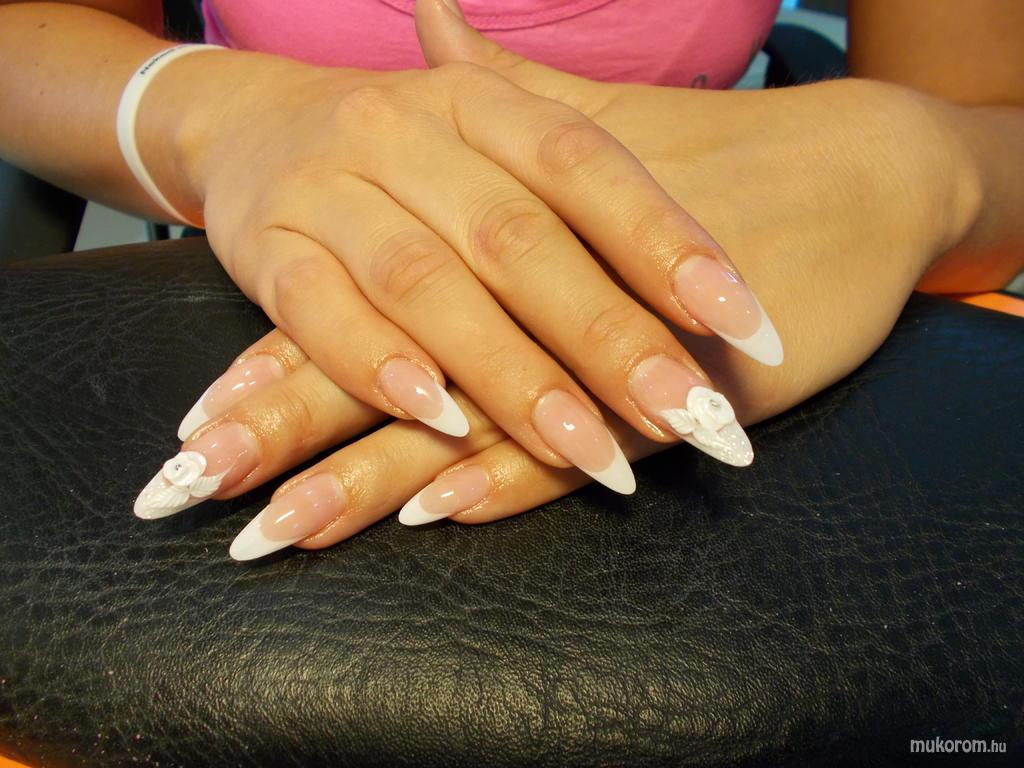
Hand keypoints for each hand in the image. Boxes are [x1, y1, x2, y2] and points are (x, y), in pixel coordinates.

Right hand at [133, 8, 785, 515]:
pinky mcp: (259, 246)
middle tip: (685, 416)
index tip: (744, 327)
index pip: (585, 164)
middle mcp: (402, 130)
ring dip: (508, 375)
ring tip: (589, 452)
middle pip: (515, 237)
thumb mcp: (489, 140)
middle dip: (605, 337)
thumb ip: (587, 190)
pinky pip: (316, 310)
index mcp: (477, 101)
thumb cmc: (406, 152)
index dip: (667, 243)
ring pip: (425, 283)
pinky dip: (377, 366)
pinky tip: (440, 423)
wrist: (250, 123)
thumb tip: (708, 270)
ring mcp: (326, 186)